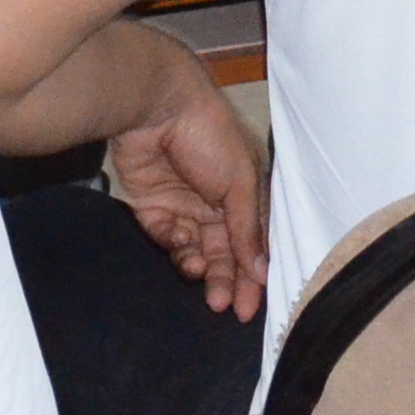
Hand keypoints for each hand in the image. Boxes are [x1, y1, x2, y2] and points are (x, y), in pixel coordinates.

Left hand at [101, 41, 265, 321]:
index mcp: (245, 194)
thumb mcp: (240, 181)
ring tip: (198, 272)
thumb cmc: (210, 135)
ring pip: (194, 250)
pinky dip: (172, 247)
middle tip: (220, 306)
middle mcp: (216, 204)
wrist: (155, 103)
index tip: (248, 310)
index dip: (252, 277)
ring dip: (197, 267)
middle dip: (223, 280)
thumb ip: (248, 229)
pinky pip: (164, 237)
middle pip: (222, 253)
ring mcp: (183, 204)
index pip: (252, 245)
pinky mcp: (151, 205)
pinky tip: (178, 246)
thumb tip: (262, 272)